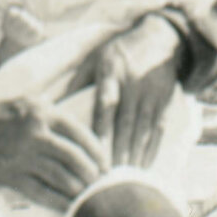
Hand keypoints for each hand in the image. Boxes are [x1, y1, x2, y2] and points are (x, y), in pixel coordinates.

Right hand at [0, 98, 107, 209]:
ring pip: (59, 176)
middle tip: (100, 181)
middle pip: (73, 157)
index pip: (79, 134)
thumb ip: (56, 112)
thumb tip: (87, 132)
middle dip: (91, 172)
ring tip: (88, 194)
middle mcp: (33, 134)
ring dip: (77, 188)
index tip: (106, 162)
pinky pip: (39, 192)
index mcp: (42, 112)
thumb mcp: (30, 99)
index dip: (97, 151)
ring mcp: (20, 156)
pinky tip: (68, 206)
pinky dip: (57, 201)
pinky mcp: (8, 175)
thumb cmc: (4, 112)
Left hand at [90, 13, 185, 167]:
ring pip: (143, 128)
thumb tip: (50, 104)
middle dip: (118, 150)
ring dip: (135, 154)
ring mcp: (151, 93)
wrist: (158, 38)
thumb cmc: (117, 51)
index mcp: (111, 73)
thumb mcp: (94, 58)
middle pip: (125, 122)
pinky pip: (159, 127)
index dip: (101, 129)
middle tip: (109, 176)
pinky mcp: (165, 99)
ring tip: (126, 177)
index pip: (105, 104)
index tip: (93, 152)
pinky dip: (152, 147)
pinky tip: (145, 164)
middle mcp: (132, 84)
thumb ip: (75, 82)